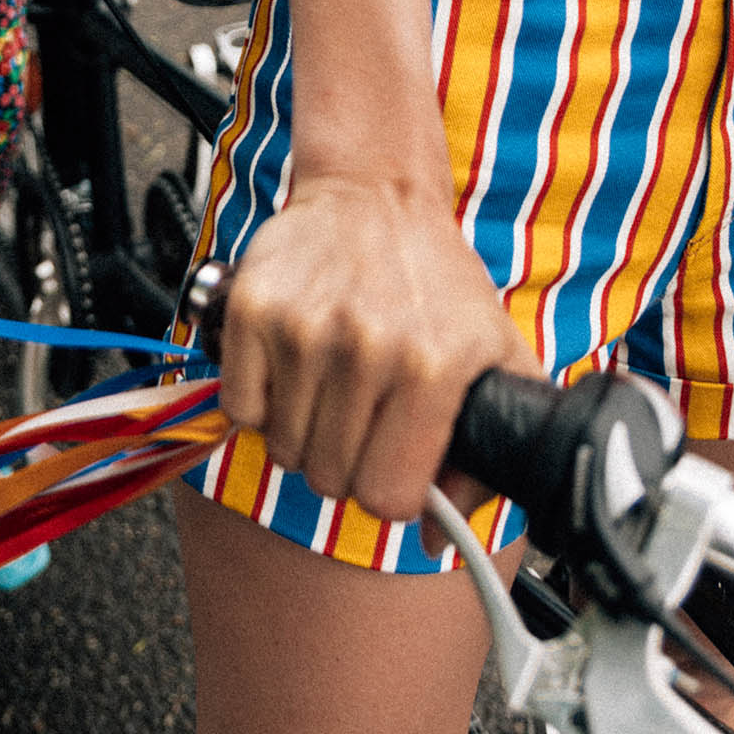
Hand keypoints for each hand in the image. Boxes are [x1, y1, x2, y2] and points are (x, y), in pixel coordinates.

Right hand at [217, 173, 538, 527]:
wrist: (377, 193)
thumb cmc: (436, 280)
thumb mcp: (494, 355)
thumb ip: (485, 457)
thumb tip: (441, 540)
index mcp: (436, 368)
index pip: (389, 499)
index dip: (392, 492)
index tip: (394, 464)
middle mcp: (370, 349)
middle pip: (331, 482)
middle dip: (345, 465)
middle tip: (362, 418)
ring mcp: (305, 329)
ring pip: (284, 452)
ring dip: (303, 435)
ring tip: (330, 387)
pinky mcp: (252, 309)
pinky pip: (240, 410)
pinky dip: (260, 404)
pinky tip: (292, 368)